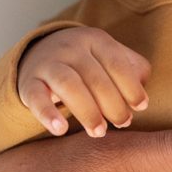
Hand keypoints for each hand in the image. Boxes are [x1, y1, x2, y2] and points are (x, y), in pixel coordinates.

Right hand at [18, 26, 150, 136]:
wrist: (41, 53)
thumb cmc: (89, 62)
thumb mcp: (111, 57)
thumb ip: (133, 71)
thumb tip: (142, 99)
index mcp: (95, 39)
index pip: (117, 63)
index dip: (131, 87)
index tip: (141, 107)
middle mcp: (70, 48)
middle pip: (95, 78)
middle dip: (112, 104)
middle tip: (123, 123)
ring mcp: (48, 63)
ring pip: (69, 85)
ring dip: (87, 111)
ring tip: (99, 132)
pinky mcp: (29, 82)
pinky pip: (36, 98)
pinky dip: (48, 114)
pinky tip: (60, 130)